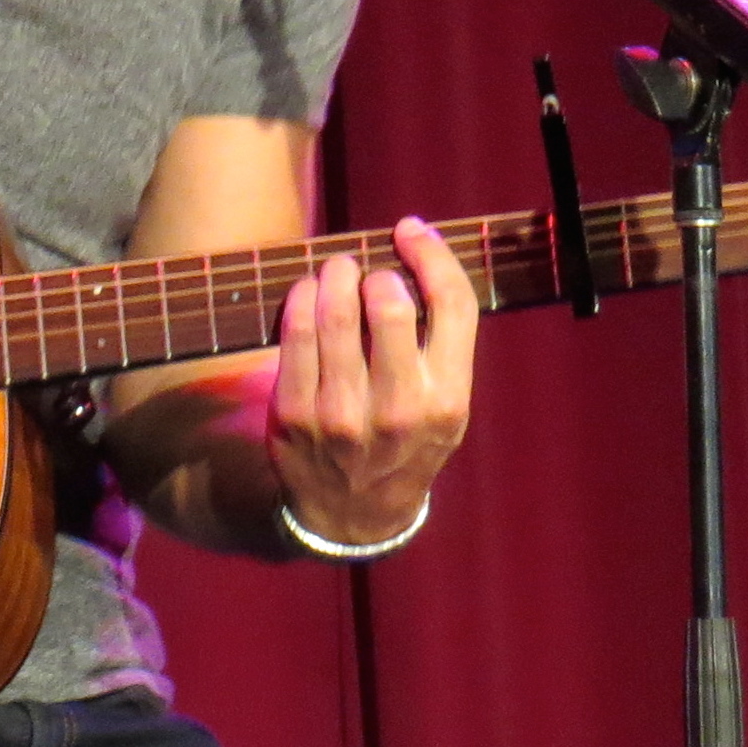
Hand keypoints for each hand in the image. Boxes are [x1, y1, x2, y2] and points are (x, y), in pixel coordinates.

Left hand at [268, 215, 477, 545]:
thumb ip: (440, 339)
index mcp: (448, 401)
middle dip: (375, 269)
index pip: (453, 306)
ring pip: (334, 312)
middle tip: (366, 269)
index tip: (411, 231)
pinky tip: (308, 292)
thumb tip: (417, 246)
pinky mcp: (295, 412)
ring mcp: (342, 413)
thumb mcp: (445, 404)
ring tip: (336, 271)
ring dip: (334, 274)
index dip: (432, 255)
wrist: (352, 515)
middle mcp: (399, 409)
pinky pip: (294, 331)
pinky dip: (302, 296)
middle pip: (389, 303)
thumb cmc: (405, 440)